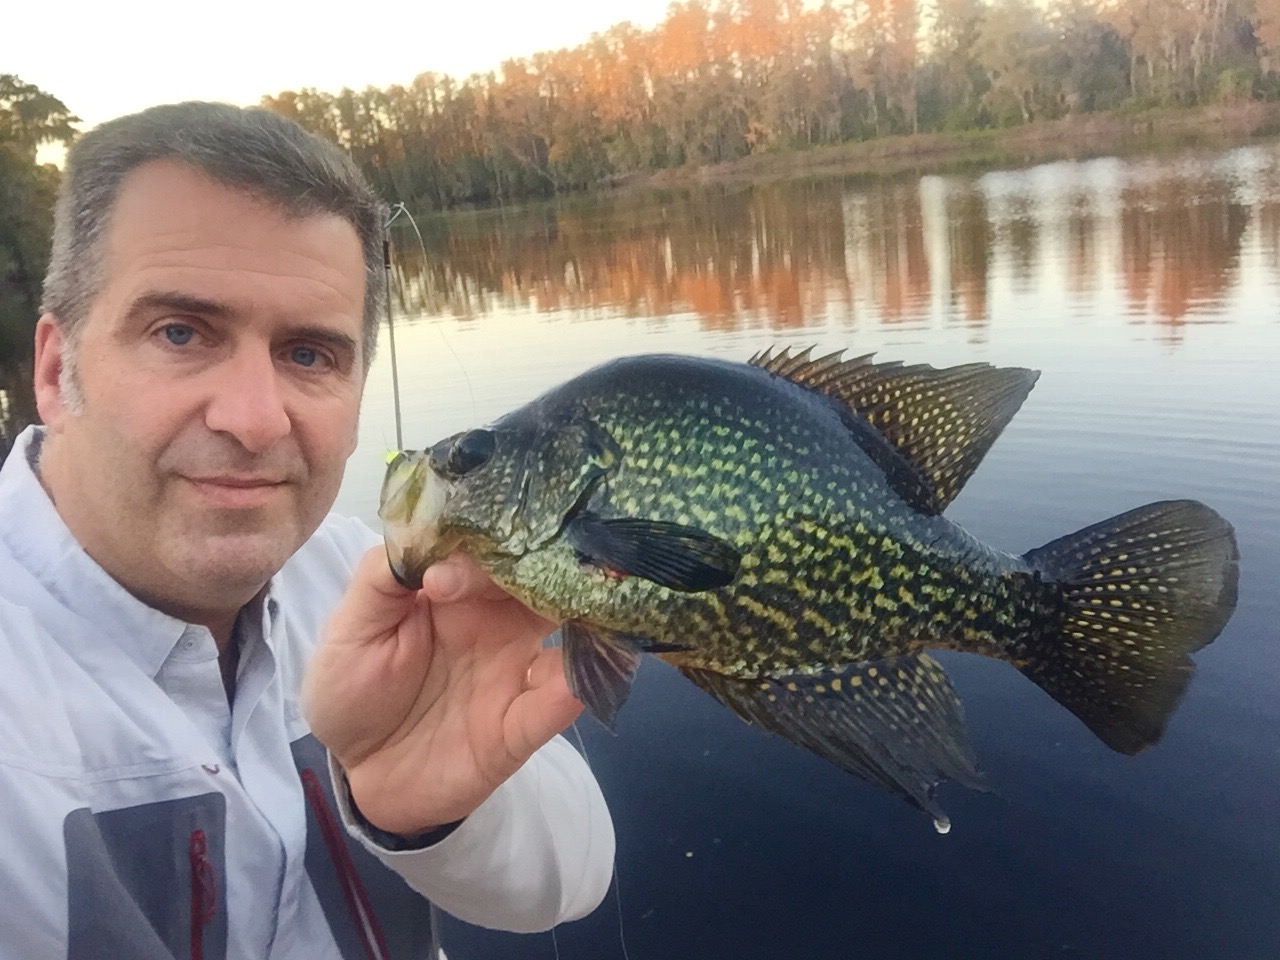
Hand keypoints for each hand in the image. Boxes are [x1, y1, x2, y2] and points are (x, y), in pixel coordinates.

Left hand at [302, 547, 582, 836]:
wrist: (356, 774)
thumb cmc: (353, 689)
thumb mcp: (350, 628)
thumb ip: (381, 578)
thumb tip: (424, 533)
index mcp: (460, 591)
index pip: (491, 551)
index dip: (479, 553)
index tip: (442, 579)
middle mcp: (499, 623)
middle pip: (543, 580)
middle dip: (548, 567)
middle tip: (537, 571)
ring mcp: (515, 674)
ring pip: (568, 633)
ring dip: (584, 617)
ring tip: (589, 608)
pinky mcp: (518, 729)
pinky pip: (554, 707)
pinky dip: (566, 694)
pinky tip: (566, 687)